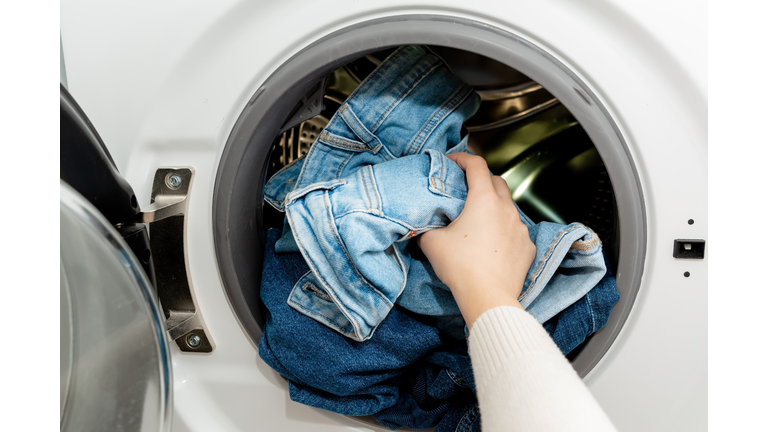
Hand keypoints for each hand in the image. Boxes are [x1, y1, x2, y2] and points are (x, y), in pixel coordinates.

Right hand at [417, 152, 535, 328]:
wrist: (487, 297)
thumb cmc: (460, 267)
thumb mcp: (432, 243)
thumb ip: (425, 227)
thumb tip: (421, 225)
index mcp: (484, 200)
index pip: (476, 166)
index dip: (463, 159)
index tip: (453, 161)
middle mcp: (506, 209)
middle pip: (497, 181)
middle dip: (482, 179)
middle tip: (465, 188)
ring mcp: (520, 228)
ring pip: (508, 206)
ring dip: (494, 206)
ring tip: (479, 219)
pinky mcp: (527, 247)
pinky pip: (516, 231)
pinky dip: (504, 230)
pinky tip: (493, 243)